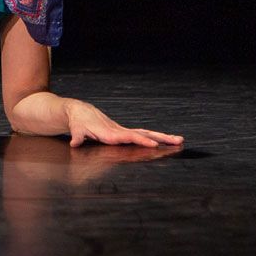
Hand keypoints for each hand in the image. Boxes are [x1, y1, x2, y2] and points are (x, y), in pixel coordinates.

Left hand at [65, 101, 184, 148]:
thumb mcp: (76, 129)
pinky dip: (155, 138)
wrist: (80, 111)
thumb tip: (75, 143)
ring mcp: (124, 131)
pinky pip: (142, 135)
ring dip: (163, 138)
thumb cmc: (78, 122)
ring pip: (146, 134)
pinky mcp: (124, 132)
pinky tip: (166, 141)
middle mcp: (120, 131)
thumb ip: (77, 137)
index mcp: (111, 133)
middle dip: (161, 138)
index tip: (153, 145)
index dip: (140, 141)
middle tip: (178, 141)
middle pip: (144, 135)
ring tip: (180, 140)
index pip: (129, 137)